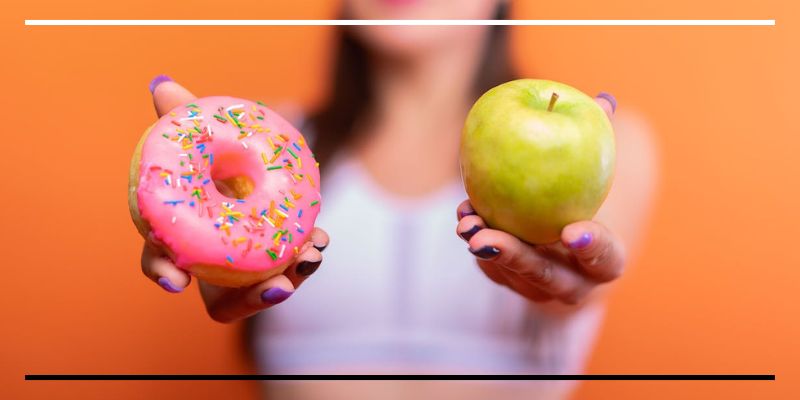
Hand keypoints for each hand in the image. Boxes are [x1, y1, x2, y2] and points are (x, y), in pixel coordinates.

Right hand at [139, 75, 328, 322]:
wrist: (247, 170)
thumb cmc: (216, 160)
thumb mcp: (203, 137)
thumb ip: (183, 115)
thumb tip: (163, 84)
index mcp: (180, 237)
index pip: (160, 260)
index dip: (163, 272)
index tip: (177, 283)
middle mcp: (211, 266)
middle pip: (222, 300)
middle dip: (250, 299)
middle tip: (277, 286)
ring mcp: (245, 274)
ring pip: (261, 294)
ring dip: (289, 282)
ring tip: (311, 257)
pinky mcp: (275, 267)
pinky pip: (289, 273)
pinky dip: (305, 260)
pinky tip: (319, 242)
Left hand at [454, 93, 624, 305]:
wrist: (564, 239)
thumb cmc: (585, 196)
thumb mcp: (595, 173)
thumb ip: (600, 141)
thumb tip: (603, 99)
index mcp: (605, 261)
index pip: (605, 259)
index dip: (593, 248)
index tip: (571, 231)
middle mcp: (573, 283)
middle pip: (546, 277)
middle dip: (515, 258)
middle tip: (487, 238)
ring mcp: (537, 288)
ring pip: (511, 275)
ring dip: (486, 249)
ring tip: (466, 224)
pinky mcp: (508, 280)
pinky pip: (490, 264)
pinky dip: (478, 238)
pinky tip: (464, 214)